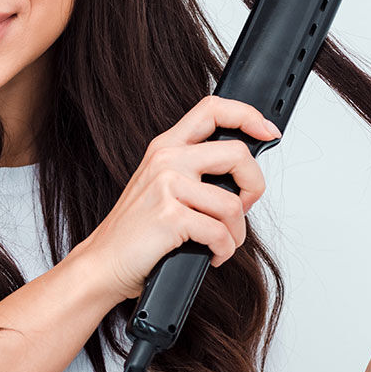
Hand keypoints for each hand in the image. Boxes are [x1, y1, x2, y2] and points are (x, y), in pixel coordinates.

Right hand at [76, 95, 280, 302]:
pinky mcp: (170, 216)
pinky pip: (220, 232)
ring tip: (221, 242)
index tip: (266, 132)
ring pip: (232, 203)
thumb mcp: (161, 187)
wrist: (104, 263)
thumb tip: (241, 174)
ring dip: (236, 232)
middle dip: (254, 186)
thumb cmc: (136, 232)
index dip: (247, 115)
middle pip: (236, 153)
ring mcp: (166, 186)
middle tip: (244, 206)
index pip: (212, 108)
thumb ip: (194, 171)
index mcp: (166, 147)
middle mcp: (166, 160)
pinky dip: (224, 250)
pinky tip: (212, 254)